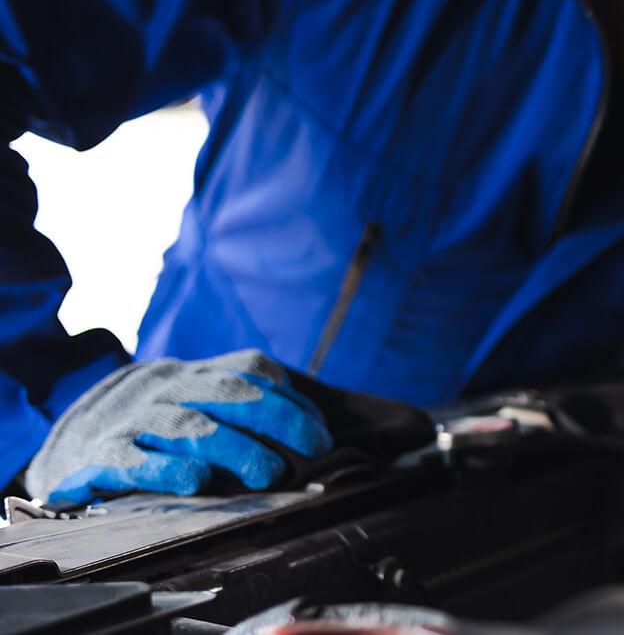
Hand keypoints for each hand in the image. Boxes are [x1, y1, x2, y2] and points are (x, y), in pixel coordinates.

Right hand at [24, 350, 332, 503]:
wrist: (72, 441)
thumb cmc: (156, 428)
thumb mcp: (198, 404)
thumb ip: (247, 409)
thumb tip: (314, 432)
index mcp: (195, 375)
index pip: (250, 371)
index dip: (290, 399)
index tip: (322, 435)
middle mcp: (167, 390)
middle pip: (228, 393)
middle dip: (277, 419)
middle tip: (312, 450)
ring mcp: (134, 421)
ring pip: (188, 426)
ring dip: (234, 448)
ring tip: (269, 472)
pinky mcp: (102, 456)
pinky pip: (135, 460)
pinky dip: (167, 470)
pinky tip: (197, 482)